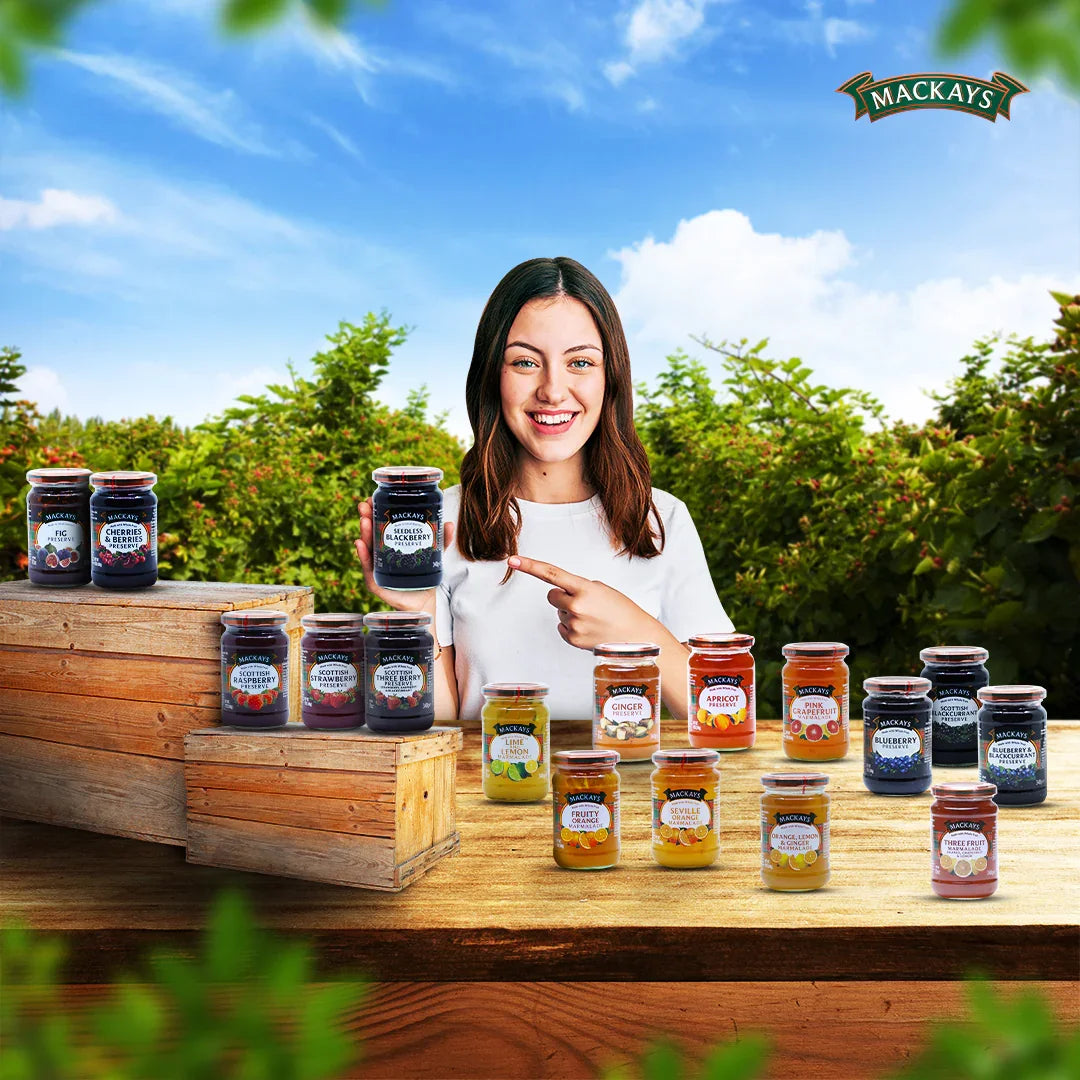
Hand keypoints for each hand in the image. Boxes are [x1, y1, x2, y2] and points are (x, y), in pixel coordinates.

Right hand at [354, 498, 452, 614]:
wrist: (423, 601)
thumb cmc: (424, 575)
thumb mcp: (434, 555)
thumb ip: (442, 541)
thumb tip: (448, 524)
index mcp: (391, 544)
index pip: (380, 524)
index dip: (375, 511)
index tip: (373, 498)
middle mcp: (380, 554)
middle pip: (370, 533)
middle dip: (366, 517)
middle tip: (365, 505)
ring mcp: (376, 567)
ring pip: (367, 547)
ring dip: (364, 532)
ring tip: (364, 520)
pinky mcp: (375, 582)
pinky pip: (367, 567)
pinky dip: (362, 555)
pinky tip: (360, 544)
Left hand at [507, 554, 658, 650]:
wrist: (636, 636)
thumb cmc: (622, 610)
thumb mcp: (602, 590)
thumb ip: (579, 588)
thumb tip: (561, 595)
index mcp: (584, 588)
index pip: (551, 573)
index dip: (530, 566)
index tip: (513, 560)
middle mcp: (576, 606)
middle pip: (551, 596)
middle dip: (562, 597)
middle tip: (584, 603)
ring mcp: (573, 624)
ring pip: (559, 612)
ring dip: (571, 612)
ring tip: (593, 618)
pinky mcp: (572, 639)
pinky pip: (561, 627)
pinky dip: (572, 626)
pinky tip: (589, 628)